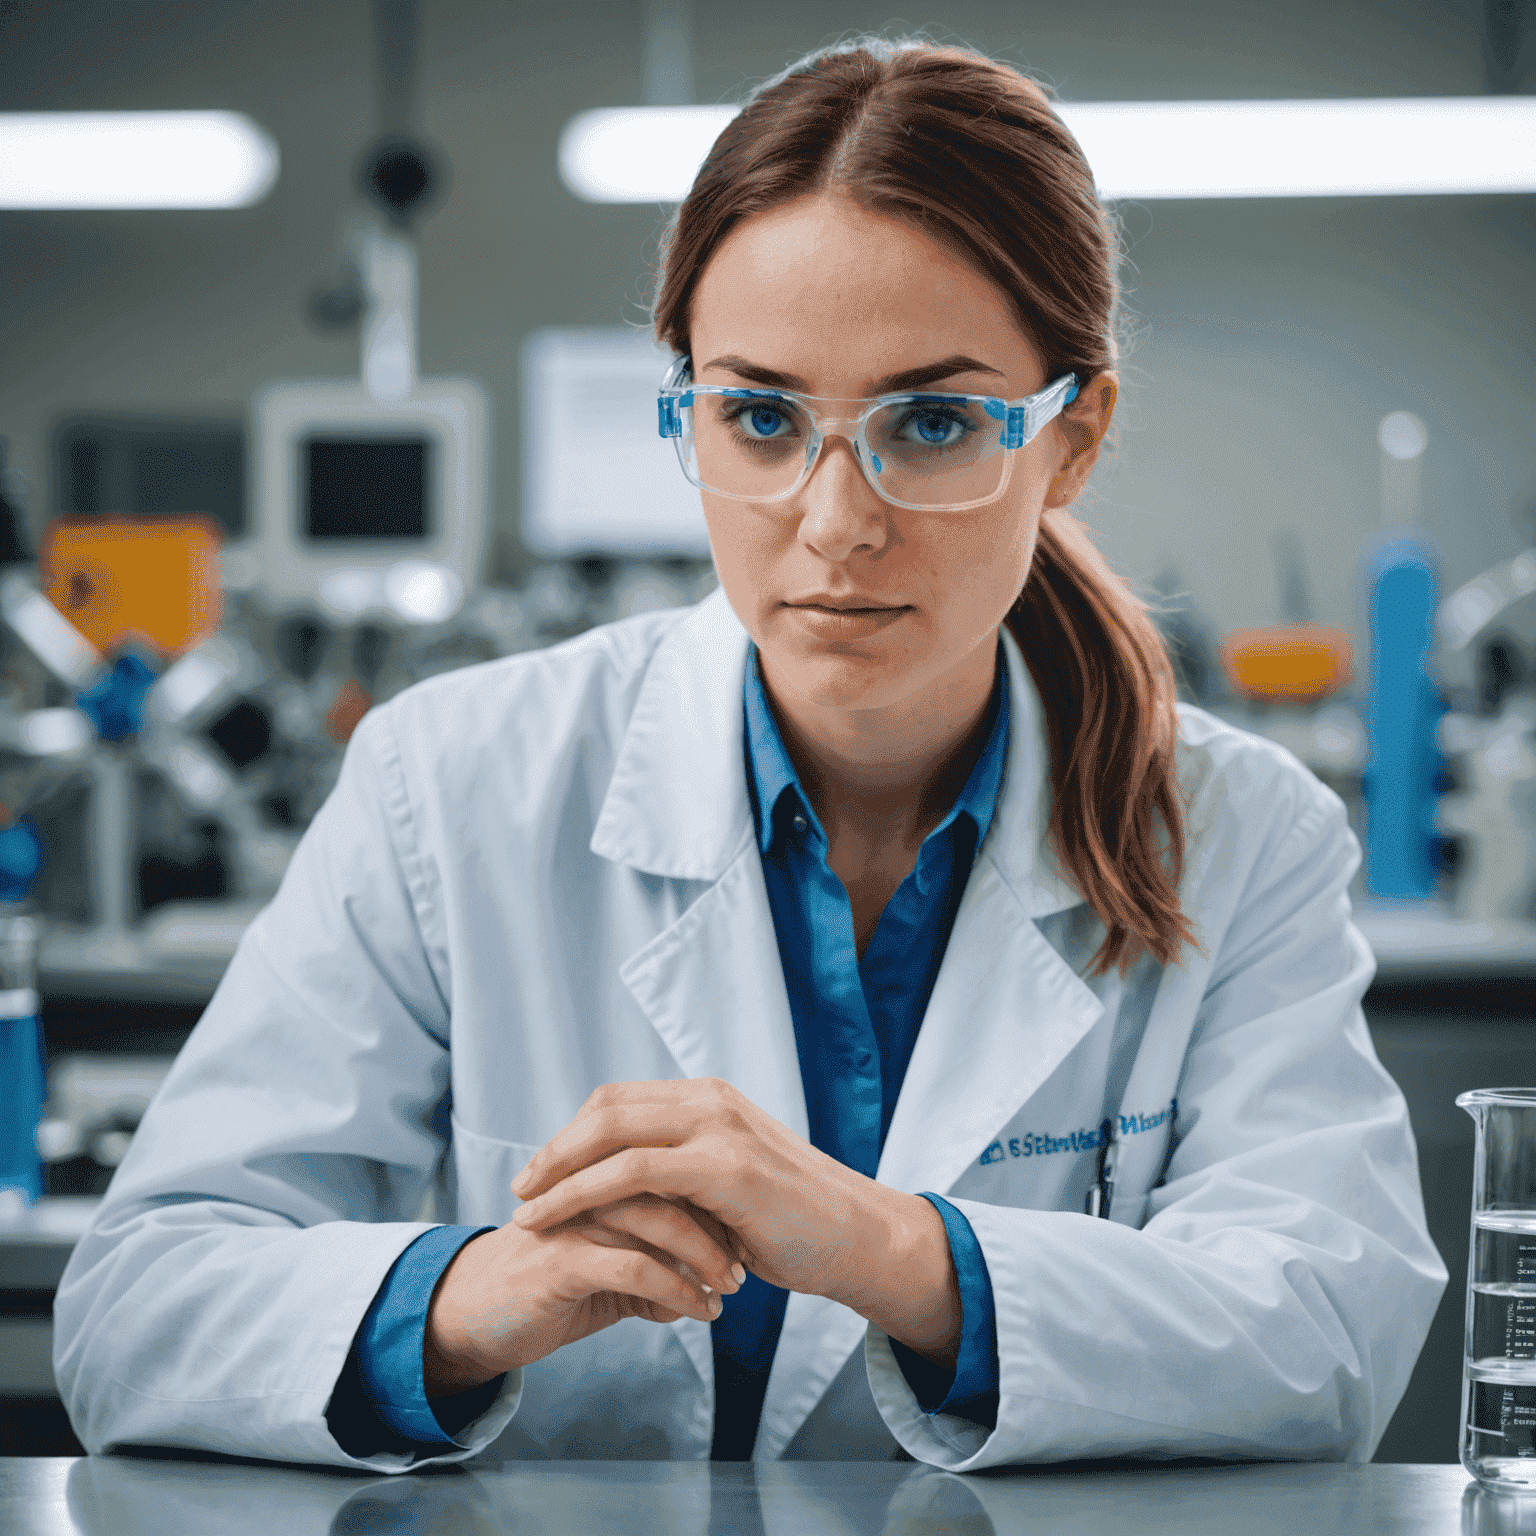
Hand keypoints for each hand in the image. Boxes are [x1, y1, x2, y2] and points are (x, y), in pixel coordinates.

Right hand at [422, 1194, 744, 1397]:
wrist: (472, 1316)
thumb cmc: (545, 1288)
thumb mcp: (609, 1272)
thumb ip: (652, 1262)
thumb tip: (700, 1286)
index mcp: (601, 1168)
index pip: (673, 1158)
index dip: (716, 1193)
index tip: (751, 1232)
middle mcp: (589, 1180)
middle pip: (673, 1180)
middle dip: (719, 1222)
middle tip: (746, 1262)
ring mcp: (574, 1214)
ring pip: (659, 1218)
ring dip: (704, 1257)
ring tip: (728, 1290)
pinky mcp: (561, 1257)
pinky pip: (635, 1268)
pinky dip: (677, 1290)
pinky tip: (697, 1311)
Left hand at [509, 1079, 960, 1364]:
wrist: (855, 1237)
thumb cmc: (792, 1220)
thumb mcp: (728, 1181)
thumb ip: (683, 1172)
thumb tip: (624, 1191)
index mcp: (710, 1097)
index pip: (619, 1100)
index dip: (572, 1133)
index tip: (541, 1170)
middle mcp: (711, 1100)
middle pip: (606, 1108)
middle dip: (554, 1149)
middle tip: (519, 1187)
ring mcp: (719, 1127)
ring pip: (612, 1134)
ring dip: (557, 1173)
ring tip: (525, 1210)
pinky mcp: (725, 1166)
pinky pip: (634, 1171)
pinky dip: (585, 1193)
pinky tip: (559, 1218)